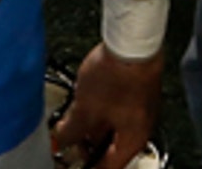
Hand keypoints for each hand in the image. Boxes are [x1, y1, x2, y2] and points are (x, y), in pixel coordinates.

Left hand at [52, 43, 162, 168]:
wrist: (132, 44)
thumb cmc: (118, 75)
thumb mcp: (86, 108)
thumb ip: (72, 130)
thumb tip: (61, 142)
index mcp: (132, 140)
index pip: (110, 166)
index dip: (88, 166)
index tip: (70, 162)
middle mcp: (139, 128)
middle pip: (110, 147)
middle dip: (86, 145)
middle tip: (65, 141)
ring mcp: (137, 110)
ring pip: (109, 127)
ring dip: (88, 127)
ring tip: (68, 120)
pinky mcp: (131, 93)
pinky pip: (111, 110)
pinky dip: (95, 111)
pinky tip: (80, 101)